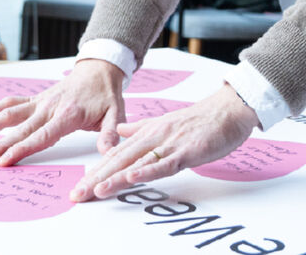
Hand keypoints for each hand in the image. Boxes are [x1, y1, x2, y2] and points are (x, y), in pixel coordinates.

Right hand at [0, 58, 124, 166]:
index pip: (42, 135)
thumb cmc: (107, 95)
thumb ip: (110, 133)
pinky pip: (11, 103)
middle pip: (20, 129)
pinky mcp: (35, 100)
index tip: (5, 160)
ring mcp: (39, 102)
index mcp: (68, 114)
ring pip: (9, 114)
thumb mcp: (116, 113)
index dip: (23, 148)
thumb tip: (107, 151)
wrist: (99, 69)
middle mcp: (49, 108)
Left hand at [71, 83, 257, 201]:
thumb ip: (139, 129)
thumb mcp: (164, 123)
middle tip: (77, 195)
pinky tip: (132, 177)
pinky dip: (148, 170)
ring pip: (138, 162)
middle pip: (120, 160)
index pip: (116, 155)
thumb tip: (119, 132)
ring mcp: (170, 144)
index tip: (79, 186)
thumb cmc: (199, 119)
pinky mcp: (188, 151)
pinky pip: (165, 163)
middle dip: (96, 179)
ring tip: (95, 191)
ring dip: (115, 177)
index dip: (96, 171)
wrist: (228, 108)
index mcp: (147, 133)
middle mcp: (154, 137)